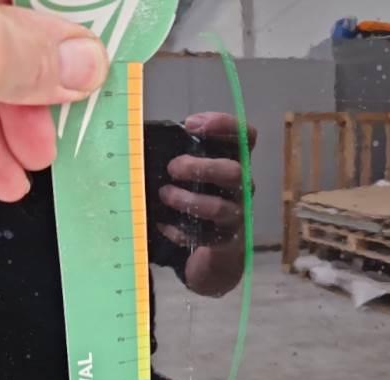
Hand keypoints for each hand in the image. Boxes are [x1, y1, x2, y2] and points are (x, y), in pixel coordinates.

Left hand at [157, 112, 256, 296]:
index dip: (225, 126)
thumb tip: (144, 139)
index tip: (192, 125)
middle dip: (201, 168)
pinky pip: (204, 236)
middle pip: (234, 172)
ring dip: (188, 200)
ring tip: (165, 195)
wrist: (213, 245)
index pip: (244, 136)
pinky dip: (180, 231)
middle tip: (173, 168)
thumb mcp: (194, 169)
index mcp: (235, 161)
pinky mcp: (224, 240)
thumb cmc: (199, 194)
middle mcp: (242, 186)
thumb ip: (182, 152)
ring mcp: (236, 214)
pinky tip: (163, 224)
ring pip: (219, 207)